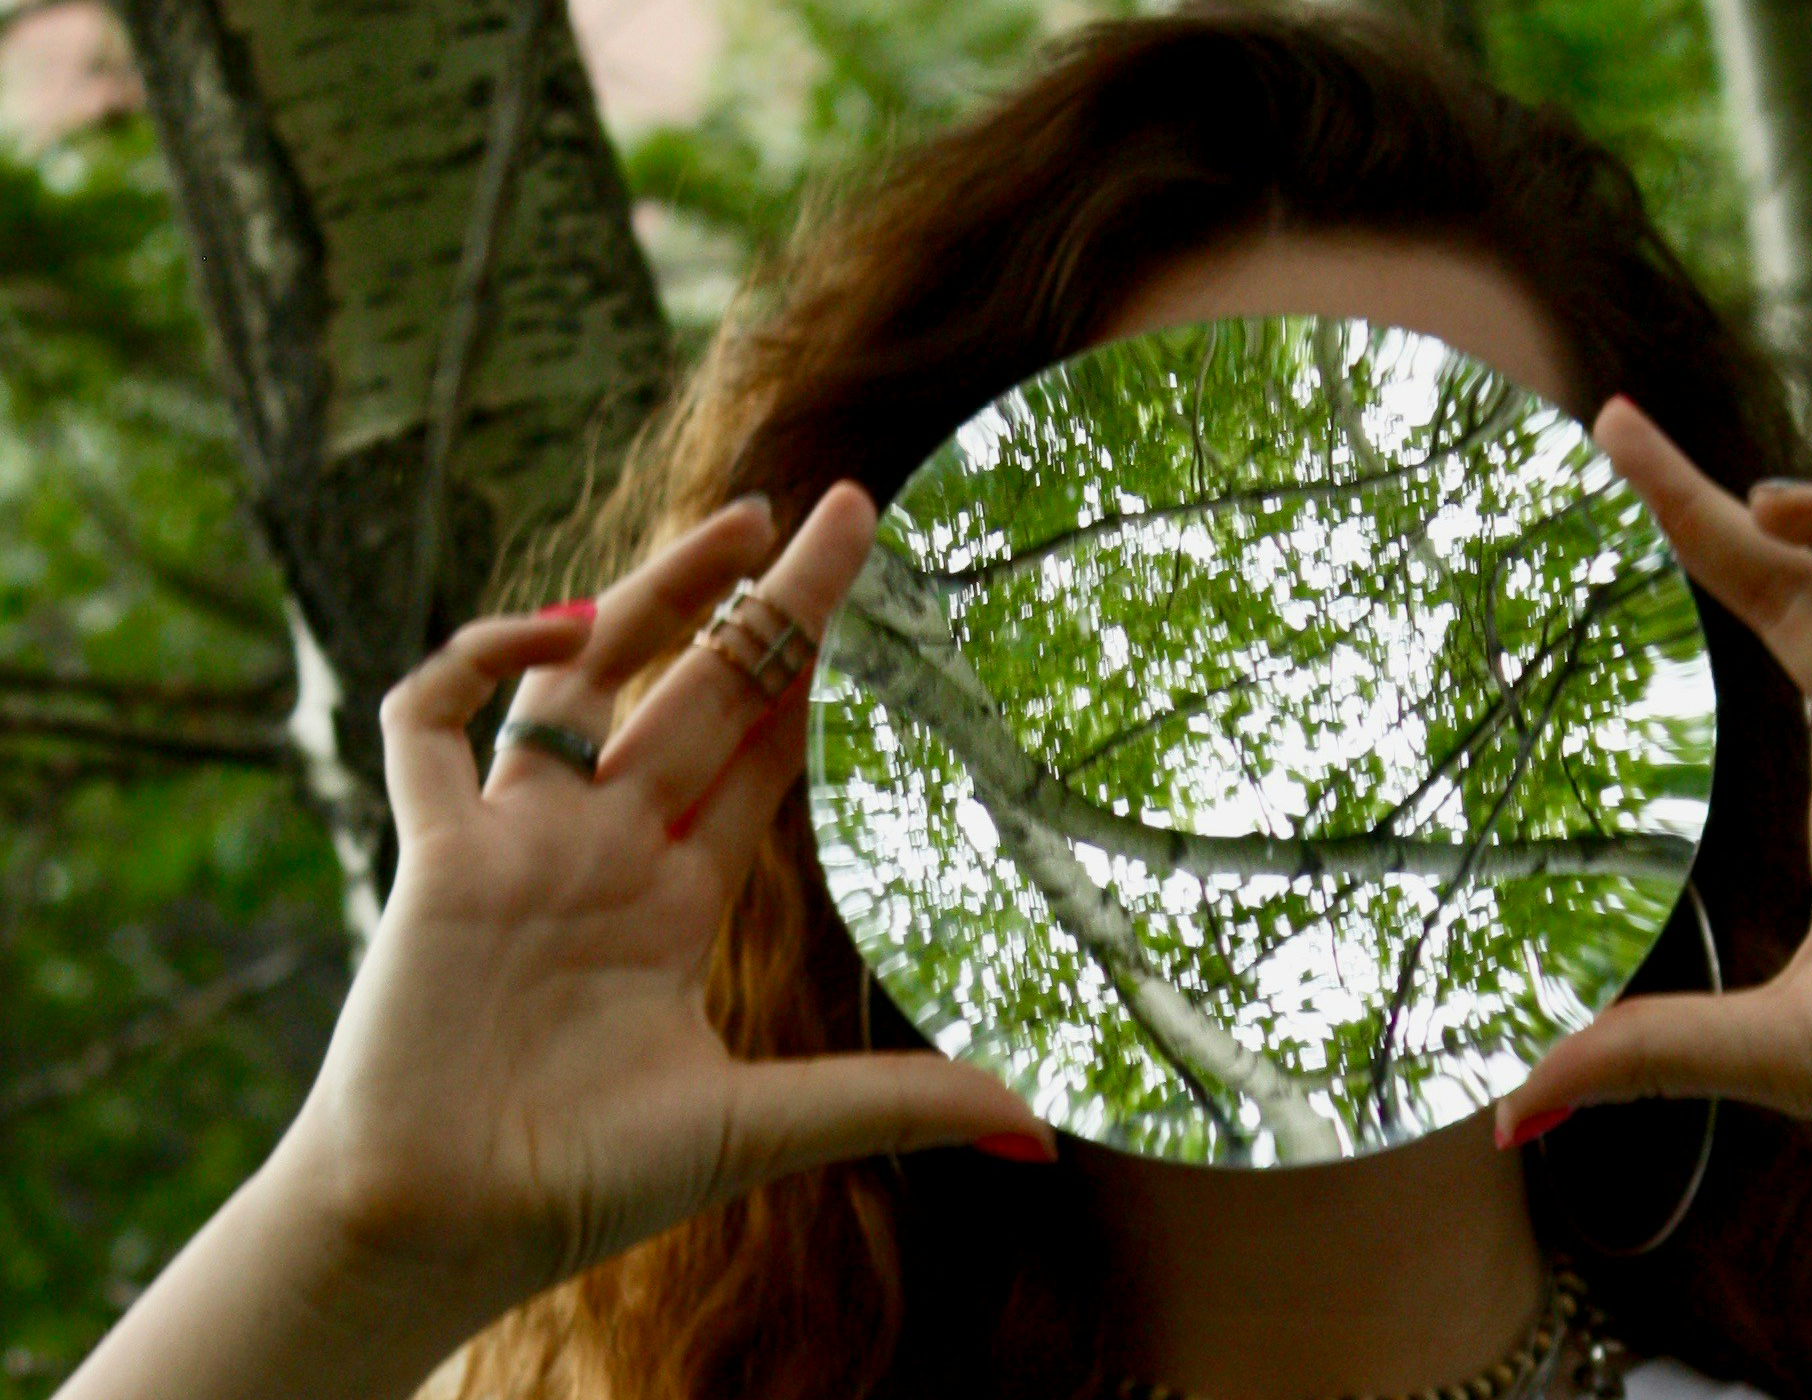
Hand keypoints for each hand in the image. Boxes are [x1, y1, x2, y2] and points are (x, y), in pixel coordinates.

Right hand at [267, 484, 1051, 1308]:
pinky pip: (431, 724)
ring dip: (654, 594)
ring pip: (585, 679)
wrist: (438, 1231)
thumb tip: (1036, 1123)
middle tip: (836, 511)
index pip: (761, 752)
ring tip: (739, 523)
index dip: (813, 672)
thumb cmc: (585, 1183)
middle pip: (700, 689)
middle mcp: (602, 848)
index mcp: (674, 896)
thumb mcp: (762, 1128)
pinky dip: (476, 661)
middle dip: (768, 602)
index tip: (873, 597)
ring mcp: (517, 841)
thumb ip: (891, 1103)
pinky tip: (556, 635)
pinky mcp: (432, 854)